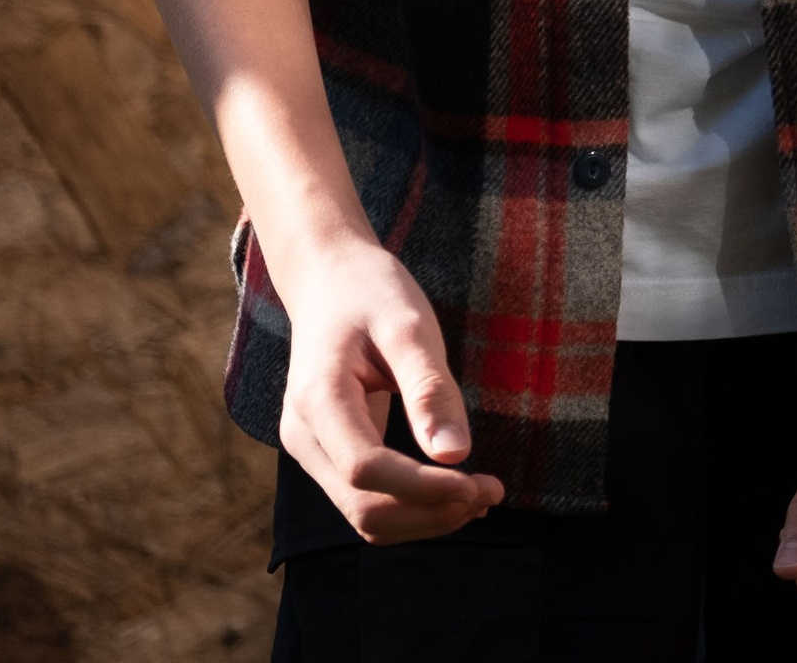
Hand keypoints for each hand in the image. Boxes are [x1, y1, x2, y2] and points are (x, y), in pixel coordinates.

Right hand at [275, 234, 502, 543]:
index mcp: (318, 400)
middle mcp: (303, 436)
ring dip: (422, 517)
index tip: (479, 483)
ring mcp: (311, 448)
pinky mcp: (328, 451)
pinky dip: (408, 505)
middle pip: (362, 507)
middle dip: (429, 511)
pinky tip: (452, 490)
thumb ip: (429, 388)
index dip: (424, 488)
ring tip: (481, 497)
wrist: (329, 278)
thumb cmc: (372, 292)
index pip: (366, 470)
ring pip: (362, 514)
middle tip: (492, 493)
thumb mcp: (408, 324)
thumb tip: (457, 455)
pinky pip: (364, 497)